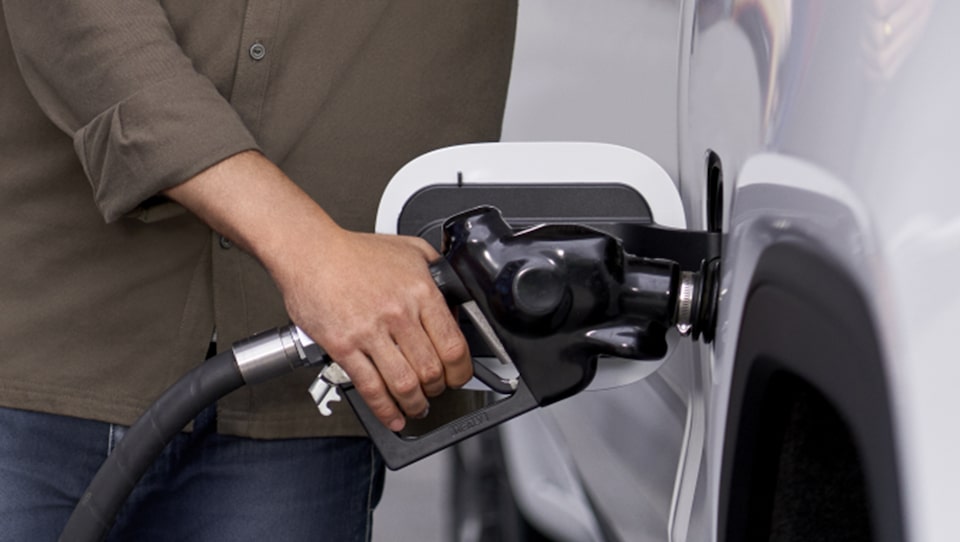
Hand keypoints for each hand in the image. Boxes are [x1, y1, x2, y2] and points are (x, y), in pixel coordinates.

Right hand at [275, 229, 472, 430]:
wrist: (310, 252)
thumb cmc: (356, 252)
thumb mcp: (412, 250)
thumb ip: (438, 273)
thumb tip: (456, 301)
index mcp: (420, 292)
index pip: (454, 345)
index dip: (461, 371)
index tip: (459, 376)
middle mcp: (398, 313)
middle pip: (431, 369)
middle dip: (438, 389)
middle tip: (437, 391)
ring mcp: (370, 332)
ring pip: (404, 383)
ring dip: (415, 404)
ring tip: (417, 407)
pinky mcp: (343, 346)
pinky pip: (370, 387)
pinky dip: (384, 409)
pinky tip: (392, 416)